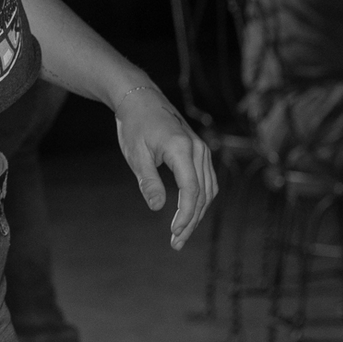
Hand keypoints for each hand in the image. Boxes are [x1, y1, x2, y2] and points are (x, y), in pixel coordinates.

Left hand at [112, 81, 216, 249]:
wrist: (141, 99)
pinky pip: (206, 181)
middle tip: (176, 243)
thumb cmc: (134, 125)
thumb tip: (157, 207)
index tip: (174, 233)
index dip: (186, 214)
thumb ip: (148, 181)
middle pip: (202, 193)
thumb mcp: (136, 154)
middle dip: (191, 220)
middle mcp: (198, 149)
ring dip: (197, 213)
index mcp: (182, 149)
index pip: (192, 190)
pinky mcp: (200, 152)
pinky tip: (189, 213)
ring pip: (208, 189)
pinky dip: (200, 199)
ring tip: (181, 234)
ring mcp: (202, 150)